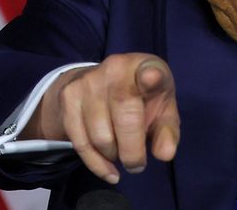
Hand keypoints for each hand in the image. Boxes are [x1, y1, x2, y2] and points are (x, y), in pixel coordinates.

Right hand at [22, 54, 179, 183]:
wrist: (100, 82)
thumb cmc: (142, 98)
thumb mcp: (163, 109)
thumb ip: (168, 131)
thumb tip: (165, 154)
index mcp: (144, 67)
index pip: (149, 70)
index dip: (151, 76)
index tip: (151, 78)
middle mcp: (115, 68)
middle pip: (125, 118)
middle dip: (132, 152)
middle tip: (138, 164)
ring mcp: (88, 81)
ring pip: (100, 136)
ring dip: (113, 155)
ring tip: (121, 153)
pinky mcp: (68, 96)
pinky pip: (80, 142)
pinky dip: (96, 163)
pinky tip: (108, 170)